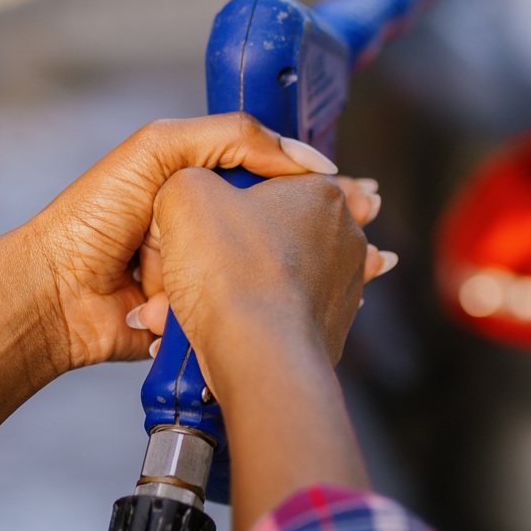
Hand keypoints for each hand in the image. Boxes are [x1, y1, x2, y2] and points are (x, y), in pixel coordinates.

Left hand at [22, 114, 382, 372]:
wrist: (57, 292)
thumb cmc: (94, 214)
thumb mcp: (161, 149)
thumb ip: (233, 138)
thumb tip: (307, 159)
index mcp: (203, 184)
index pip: (275, 180)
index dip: (320, 187)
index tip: (359, 195)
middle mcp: (210, 231)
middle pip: (282, 230)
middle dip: (329, 234)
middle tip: (371, 233)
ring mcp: (207, 277)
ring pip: (270, 275)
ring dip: (307, 275)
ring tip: (363, 270)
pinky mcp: (202, 319)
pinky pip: (243, 314)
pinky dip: (265, 312)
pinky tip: (312, 309)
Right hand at [127, 170, 392, 370]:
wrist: (258, 353)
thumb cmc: (229, 269)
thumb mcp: (184, 192)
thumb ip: (191, 176)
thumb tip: (194, 193)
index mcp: (322, 190)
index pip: (274, 176)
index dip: (232, 194)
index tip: (207, 213)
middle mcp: (345, 234)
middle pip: (275, 225)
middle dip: (238, 241)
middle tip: (200, 259)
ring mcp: (346, 283)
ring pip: (277, 271)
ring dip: (242, 281)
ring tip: (201, 298)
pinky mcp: (334, 326)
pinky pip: (285, 310)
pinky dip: (258, 314)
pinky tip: (224, 322)